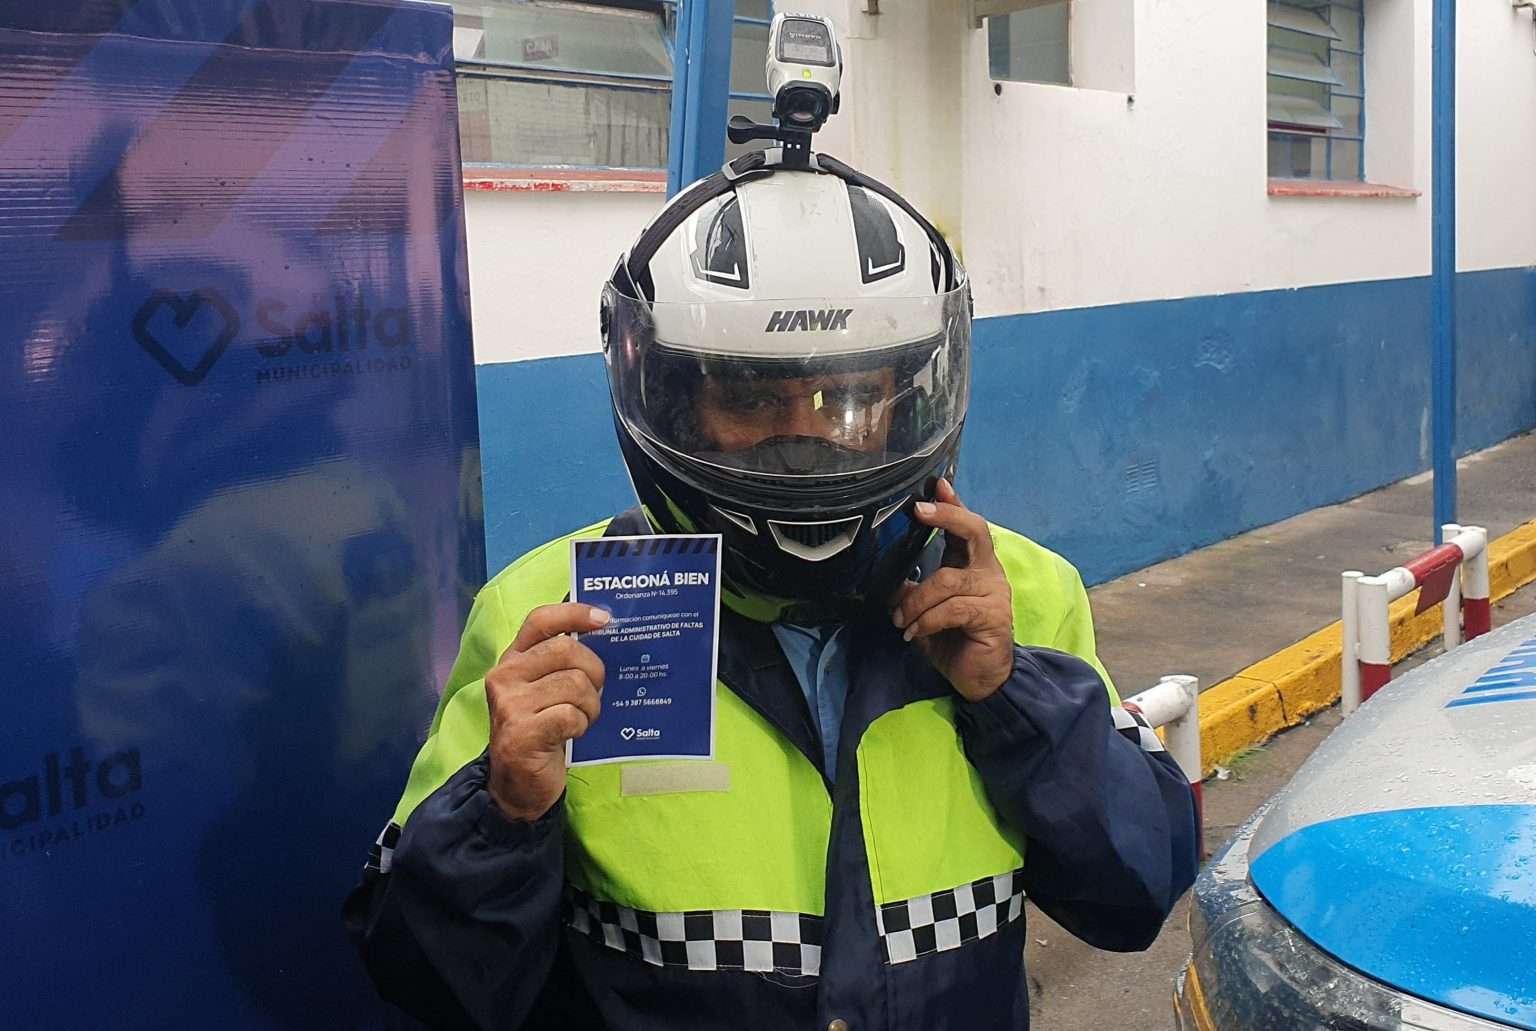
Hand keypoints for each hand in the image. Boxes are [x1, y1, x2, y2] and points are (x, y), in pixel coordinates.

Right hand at [485, 603, 609, 821]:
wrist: (517, 785)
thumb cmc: (540, 730)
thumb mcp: (544, 690)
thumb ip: (562, 664)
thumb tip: (605, 635)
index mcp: (512, 659)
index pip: (540, 620)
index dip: (574, 613)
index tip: (603, 619)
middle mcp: (505, 676)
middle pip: (567, 650)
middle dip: (594, 671)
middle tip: (594, 692)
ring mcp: (510, 705)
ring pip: (575, 685)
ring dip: (590, 705)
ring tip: (582, 718)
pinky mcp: (521, 733)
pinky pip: (571, 715)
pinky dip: (581, 725)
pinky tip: (571, 734)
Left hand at [890, 479, 1014, 701]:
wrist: (980, 679)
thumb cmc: (953, 640)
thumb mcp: (924, 610)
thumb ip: (911, 588)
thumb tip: (885, 575)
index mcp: (971, 565)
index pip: (965, 526)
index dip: (952, 504)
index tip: (936, 485)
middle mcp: (987, 572)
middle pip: (974, 532)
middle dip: (947, 517)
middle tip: (920, 512)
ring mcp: (994, 593)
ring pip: (948, 579)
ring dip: (916, 599)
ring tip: (901, 619)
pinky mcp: (993, 616)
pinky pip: (953, 608)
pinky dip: (926, 619)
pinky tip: (914, 632)